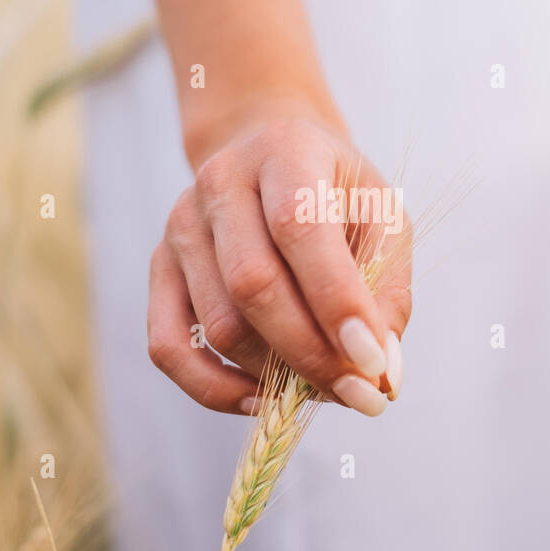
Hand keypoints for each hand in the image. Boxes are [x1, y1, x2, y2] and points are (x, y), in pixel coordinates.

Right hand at [147, 117, 410, 416]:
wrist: (269, 155)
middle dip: (311, 354)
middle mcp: (221, 182)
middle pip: (253, 285)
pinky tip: (261, 398)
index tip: (374, 363)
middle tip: (360, 394)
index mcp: (286, 152)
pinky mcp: (160, 268)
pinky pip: (169, 347)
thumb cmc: (337, 193)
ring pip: (219, 326)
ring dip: (276, 376)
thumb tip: (382, 374)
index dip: (337, 302)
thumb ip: (390, 290)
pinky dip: (215, 389)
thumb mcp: (383, 219)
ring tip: (326, 388)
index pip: (300, 229)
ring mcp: (181, 227)